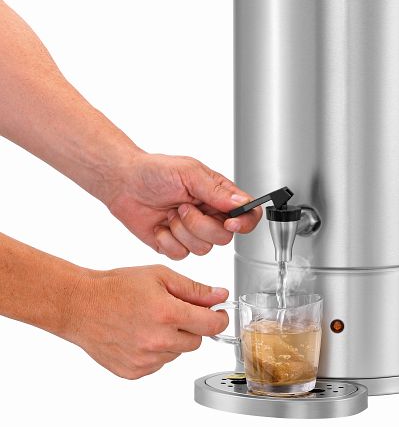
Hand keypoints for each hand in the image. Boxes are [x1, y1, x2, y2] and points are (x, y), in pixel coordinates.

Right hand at [65, 265, 228, 378]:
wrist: (81, 305)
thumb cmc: (117, 287)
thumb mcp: (160, 276)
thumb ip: (194, 289)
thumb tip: (220, 295)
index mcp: (168, 314)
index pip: (212, 325)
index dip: (219, 317)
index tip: (217, 312)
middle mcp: (158, 341)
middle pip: (197, 341)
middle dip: (191, 326)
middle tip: (172, 310)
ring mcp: (145, 360)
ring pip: (177, 352)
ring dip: (172, 339)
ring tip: (149, 320)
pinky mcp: (134, 372)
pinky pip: (159, 364)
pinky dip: (155, 351)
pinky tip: (139, 334)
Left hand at [106, 152, 261, 258]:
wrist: (123, 183)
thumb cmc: (154, 171)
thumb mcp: (189, 173)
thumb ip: (217, 191)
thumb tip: (241, 202)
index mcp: (219, 195)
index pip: (248, 214)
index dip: (244, 223)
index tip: (229, 222)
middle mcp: (209, 215)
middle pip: (224, 237)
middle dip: (200, 224)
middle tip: (182, 207)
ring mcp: (193, 232)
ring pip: (203, 248)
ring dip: (181, 231)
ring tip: (169, 213)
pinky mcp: (175, 245)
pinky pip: (181, 255)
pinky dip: (167, 240)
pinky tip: (159, 225)